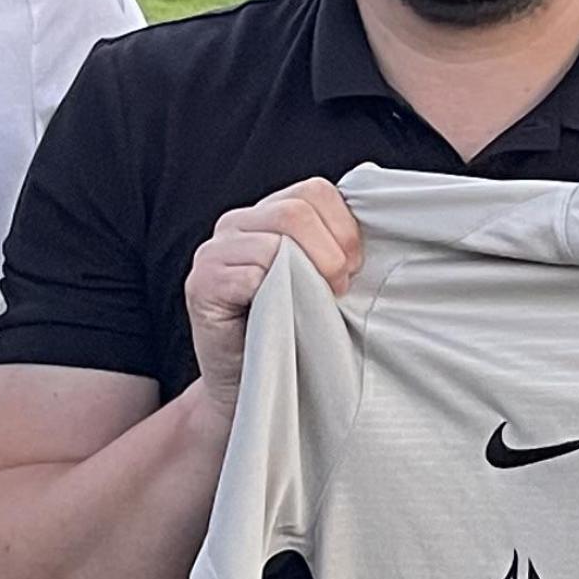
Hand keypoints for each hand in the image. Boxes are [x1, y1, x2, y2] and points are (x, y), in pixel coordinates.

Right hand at [185, 177, 362, 394]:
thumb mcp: (318, 277)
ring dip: (308, 274)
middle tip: (340, 287)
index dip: (343, 226)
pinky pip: (251, 274)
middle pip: (296, 211)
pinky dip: (276, 295)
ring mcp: (213, 252)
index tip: (355, 265)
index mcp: (267, 213)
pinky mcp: (202, 285)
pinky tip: (280, 315)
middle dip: (330, 252)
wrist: (251, 387)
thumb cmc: (292, 331)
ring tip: (316, 303)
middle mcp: (236, 223)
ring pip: (274, 239)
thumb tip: (376, 220)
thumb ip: (332, 244)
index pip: (314, 191)